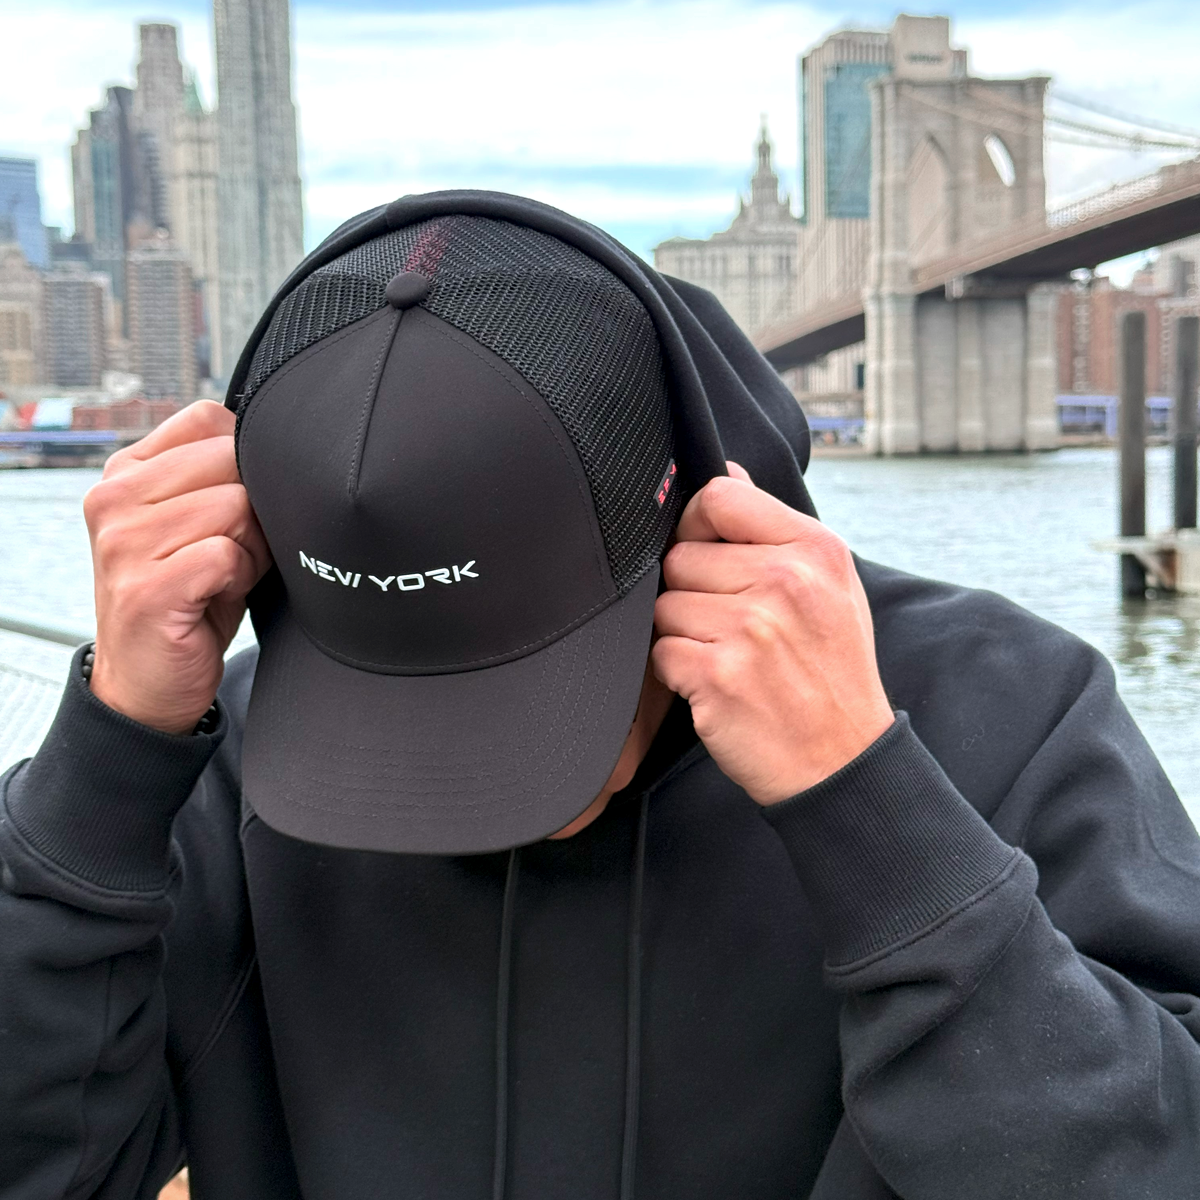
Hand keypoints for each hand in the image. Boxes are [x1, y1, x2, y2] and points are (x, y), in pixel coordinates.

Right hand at [83, 401, 271, 733]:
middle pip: (232, 461)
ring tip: (221, 576)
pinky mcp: (146, 587)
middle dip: (254, 511)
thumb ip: (224, 478)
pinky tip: (215, 597)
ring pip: (236, 507)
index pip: (209, 420)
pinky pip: (227, 554)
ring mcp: (124, 542)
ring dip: (250, 549)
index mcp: (126, 471)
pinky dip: (239, 577)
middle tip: (229, 553)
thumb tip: (287, 447)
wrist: (150, 680)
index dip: (245, 464)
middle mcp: (114, 497)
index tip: (231, 511)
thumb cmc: (191, 596)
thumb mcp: (201, 524)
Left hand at [652, 464, 893, 804]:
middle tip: (735, 629)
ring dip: (684, 635)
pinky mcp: (717, 675)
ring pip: (665, 605)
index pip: (720, 497)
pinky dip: (679, 673)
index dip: (697, 524)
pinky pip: (661, 652)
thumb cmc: (831, 673)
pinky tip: (718, 687)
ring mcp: (750, 628)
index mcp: (814, 550)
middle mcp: (784, 581)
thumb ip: (775, 532)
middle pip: (682, 556)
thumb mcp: (831, 588)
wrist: (844, 762)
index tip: (708, 554)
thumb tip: (725, 471)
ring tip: (730, 659)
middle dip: (694, 592)